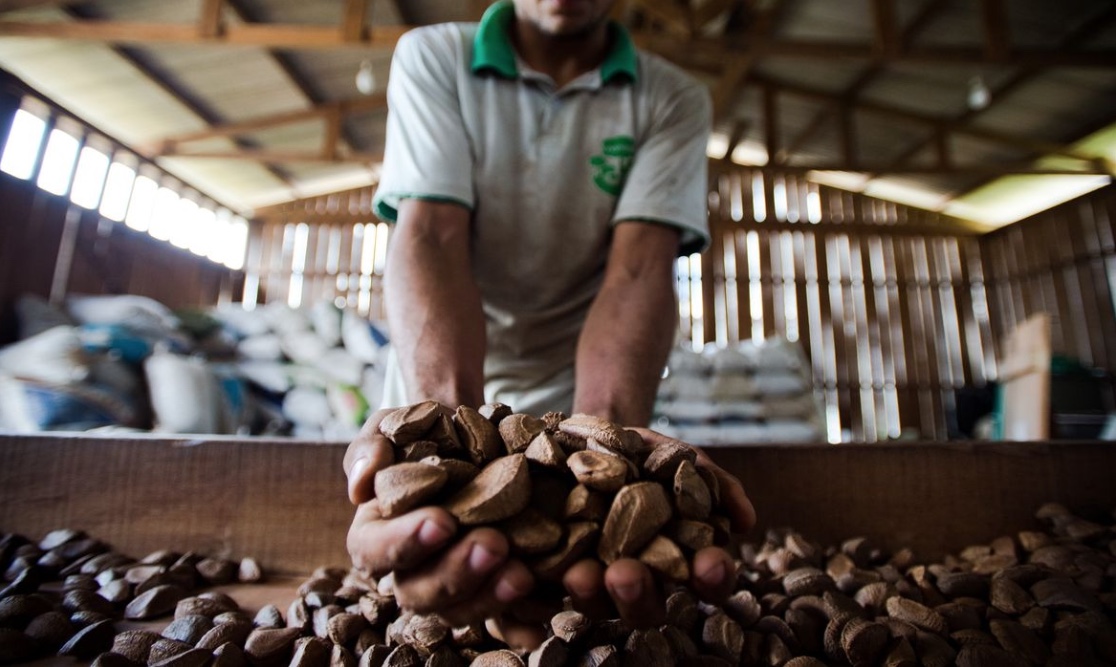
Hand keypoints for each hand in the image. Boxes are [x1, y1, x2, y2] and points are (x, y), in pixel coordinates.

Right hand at [344, 407, 535, 637]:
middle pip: (420, 592)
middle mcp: (411, 570)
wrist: (474, 437)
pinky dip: (523, 623)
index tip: (442, 522)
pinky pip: (504, 619)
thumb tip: (361, 485)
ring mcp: (453, 585)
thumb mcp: (392, 426)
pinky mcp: (491, 588)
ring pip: (462, 610)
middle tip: (494, 545)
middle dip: (458, 573)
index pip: (374, 550)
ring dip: (491, 597)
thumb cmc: (424, 433)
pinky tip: (545, 614)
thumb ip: (371, 447)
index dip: (403, 543)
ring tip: (523, 575)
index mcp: (376, 535)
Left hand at [561, 427, 755, 627]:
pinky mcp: (551, 571)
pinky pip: (546, 589)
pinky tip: (537, 567)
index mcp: (680, 561)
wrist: (587, 434)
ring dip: (590, 593)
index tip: (711, 562)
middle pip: (647, 608)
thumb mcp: (680, 458)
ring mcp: (595, 581)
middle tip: (627, 573)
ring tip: (579, 572)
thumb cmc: (645, 454)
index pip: (706, 583)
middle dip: (638, 594)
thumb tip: (745, 520)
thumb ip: (713, 485)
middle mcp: (640, 582)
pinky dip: (542, 583)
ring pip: (595, 605)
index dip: (713, 578)